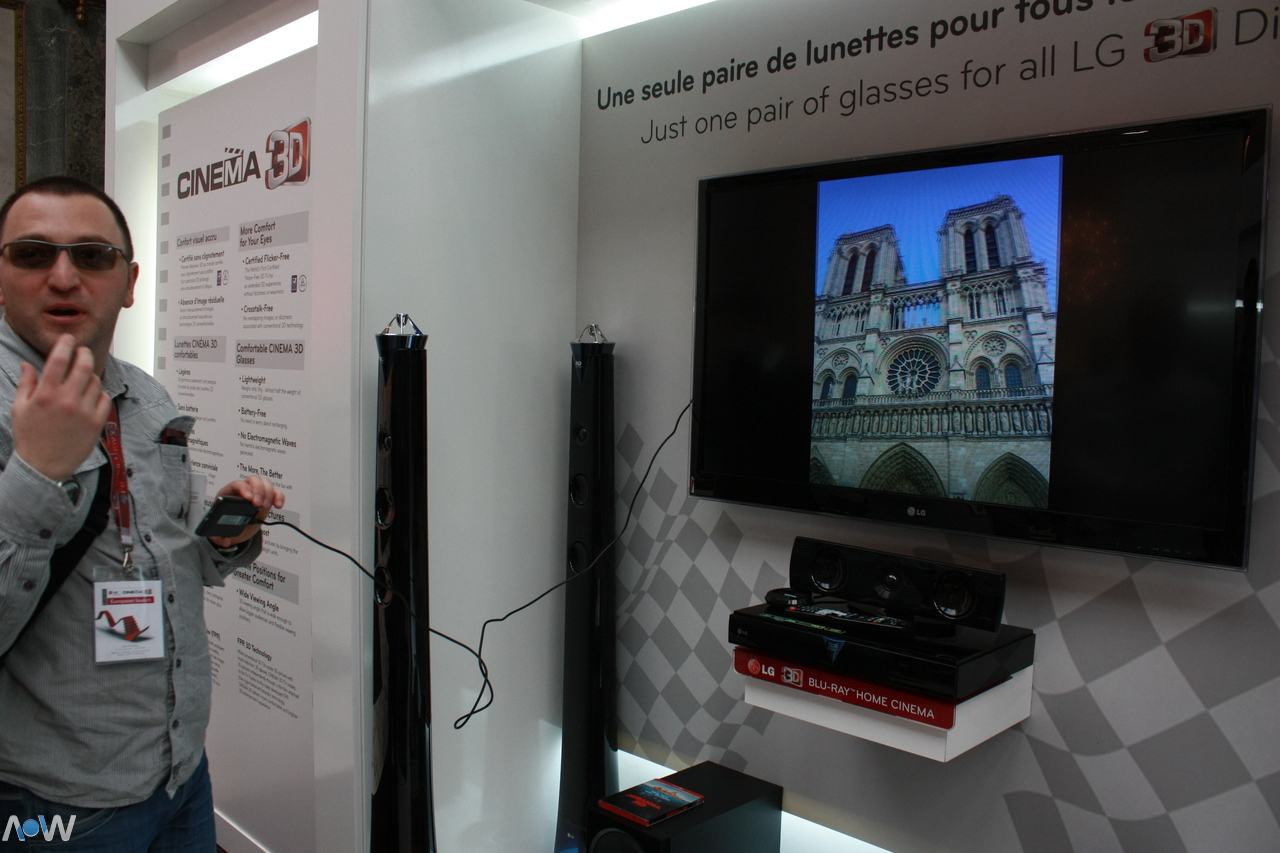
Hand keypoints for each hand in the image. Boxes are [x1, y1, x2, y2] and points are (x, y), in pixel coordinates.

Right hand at [11, 334, 110, 481]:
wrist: (44, 467)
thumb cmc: (30, 437)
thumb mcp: (20, 408)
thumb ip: (26, 384)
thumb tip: (27, 364)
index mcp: (46, 394)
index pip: (59, 360)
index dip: (65, 344)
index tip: (68, 339)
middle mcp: (67, 400)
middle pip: (84, 366)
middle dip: (84, 354)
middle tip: (82, 352)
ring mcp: (84, 411)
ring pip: (95, 381)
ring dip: (91, 375)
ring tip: (83, 378)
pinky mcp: (96, 423)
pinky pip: (104, 399)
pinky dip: (99, 393)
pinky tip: (91, 395)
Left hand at [207, 474, 284, 548]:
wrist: (237, 529)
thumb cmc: (227, 525)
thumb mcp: (220, 533)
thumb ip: (219, 538)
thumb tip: (225, 540)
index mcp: (228, 494)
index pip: (237, 484)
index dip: (244, 488)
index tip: (249, 498)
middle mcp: (244, 490)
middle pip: (253, 480)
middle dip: (258, 490)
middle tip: (259, 505)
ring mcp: (256, 492)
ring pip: (265, 483)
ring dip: (268, 494)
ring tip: (265, 508)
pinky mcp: (267, 498)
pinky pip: (275, 492)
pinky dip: (279, 497)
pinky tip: (278, 506)